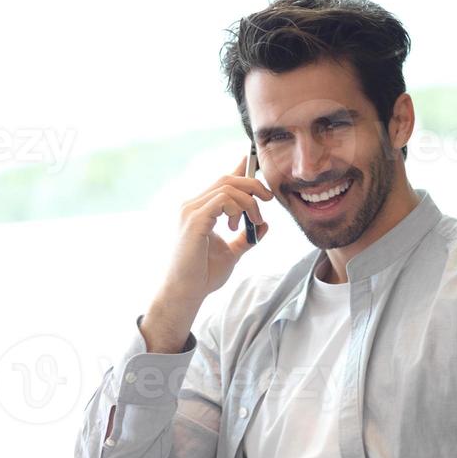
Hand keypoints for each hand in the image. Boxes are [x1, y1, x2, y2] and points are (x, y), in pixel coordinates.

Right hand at [156, 155, 273, 307]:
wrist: (187, 292)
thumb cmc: (204, 274)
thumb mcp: (232, 252)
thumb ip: (246, 238)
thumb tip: (265, 225)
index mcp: (199, 209)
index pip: (221, 180)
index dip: (240, 168)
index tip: (256, 165)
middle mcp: (192, 205)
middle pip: (227, 179)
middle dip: (253, 184)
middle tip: (268, 199)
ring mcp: (191, 211)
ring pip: (228, 187)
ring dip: (248, 202)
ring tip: (250, 222)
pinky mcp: (194, 220)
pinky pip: (222, 200)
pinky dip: (237, 208)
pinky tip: (236, 225)